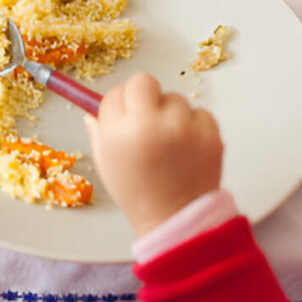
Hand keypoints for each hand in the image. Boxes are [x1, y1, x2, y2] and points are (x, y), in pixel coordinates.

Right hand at [84, 73, 222, 236]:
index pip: (116, 92)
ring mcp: (183, 127)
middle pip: (144, 82)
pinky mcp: (210, 133)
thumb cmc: (137, 193)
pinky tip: (186, 147)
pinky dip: (194, 124)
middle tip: (147, 117)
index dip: (120, 103)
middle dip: (143, 95)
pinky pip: (199, 112)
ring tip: (168, 142)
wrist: (177, 219)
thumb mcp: (106, 162)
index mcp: (120, 131)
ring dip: (170, 112)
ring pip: (174, 98)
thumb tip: (92, 111)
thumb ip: (98, 131)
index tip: (125, 114)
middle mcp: (151, 124)